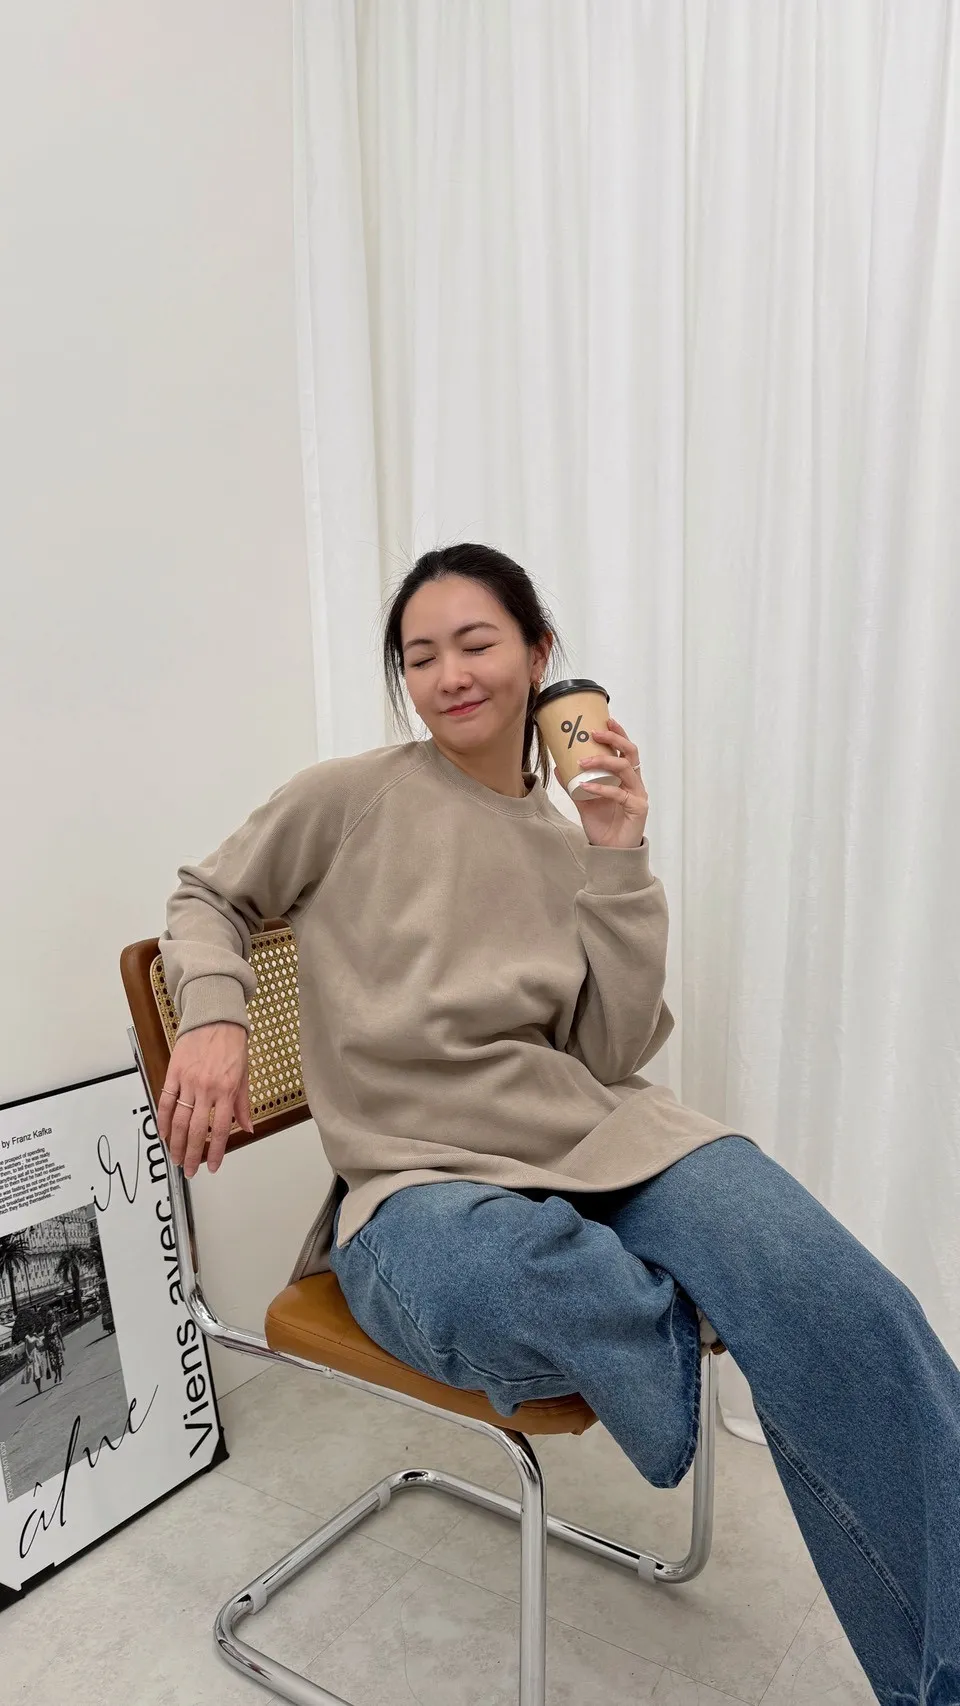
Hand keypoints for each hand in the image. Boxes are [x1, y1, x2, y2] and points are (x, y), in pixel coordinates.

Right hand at [157, 1021, 253, 1178]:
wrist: (216, 1017)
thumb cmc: (232, 1043)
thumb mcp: (244, 1074)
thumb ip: (242, 1103)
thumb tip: (248, 1127)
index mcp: (227, 1090)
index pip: (221, 1129)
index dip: (215, 1152)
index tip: (211, 1166)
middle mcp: (207, 1088)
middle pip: (197, 1130)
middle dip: (193, 1154)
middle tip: (189, 1170)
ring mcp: (189, 1081)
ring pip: (180, 1120)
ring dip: (177, 1143)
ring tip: (176, 1157)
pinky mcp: (174, 1072)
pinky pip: (166, 1100)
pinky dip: (164, 1119)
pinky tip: (164, 1133)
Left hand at [555, 718, 648, 848]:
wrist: (611, 852)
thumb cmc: (603, 825)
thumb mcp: (585, 802)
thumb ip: (574, 785)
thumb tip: (558, 767)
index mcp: (626, 778)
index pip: (626, 750)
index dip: (618, 734)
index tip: (606, 719)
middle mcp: (635, 783)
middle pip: (630, 753)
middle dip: (614, 739)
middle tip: (594, 733)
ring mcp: (638, 795)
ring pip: (625, 769)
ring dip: (603, 761)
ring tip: (582, 761)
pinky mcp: (638, 808)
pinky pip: (619, 793)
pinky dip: (601, 787)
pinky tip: (586, 786)